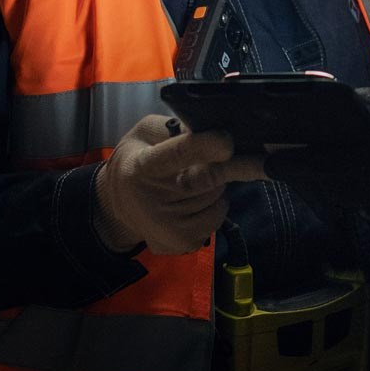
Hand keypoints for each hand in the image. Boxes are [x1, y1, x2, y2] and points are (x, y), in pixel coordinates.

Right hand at [92, 114, 267, 253]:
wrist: (118, 205)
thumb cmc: (137, 160)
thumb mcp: (145, 133)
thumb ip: (174, 127)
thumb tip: (210, 128)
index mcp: (143, 167)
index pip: (178, 155)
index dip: (205, 147)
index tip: (228, 141)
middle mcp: (153, 201)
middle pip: (208, 178)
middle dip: (234, 165)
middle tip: (251, 157)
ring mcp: (168, 228)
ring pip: (218, 196)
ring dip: (217, 185)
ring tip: (196, 181)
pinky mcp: (182, 243)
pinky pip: (218, 217)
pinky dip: (215, 205)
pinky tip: (196, 202)